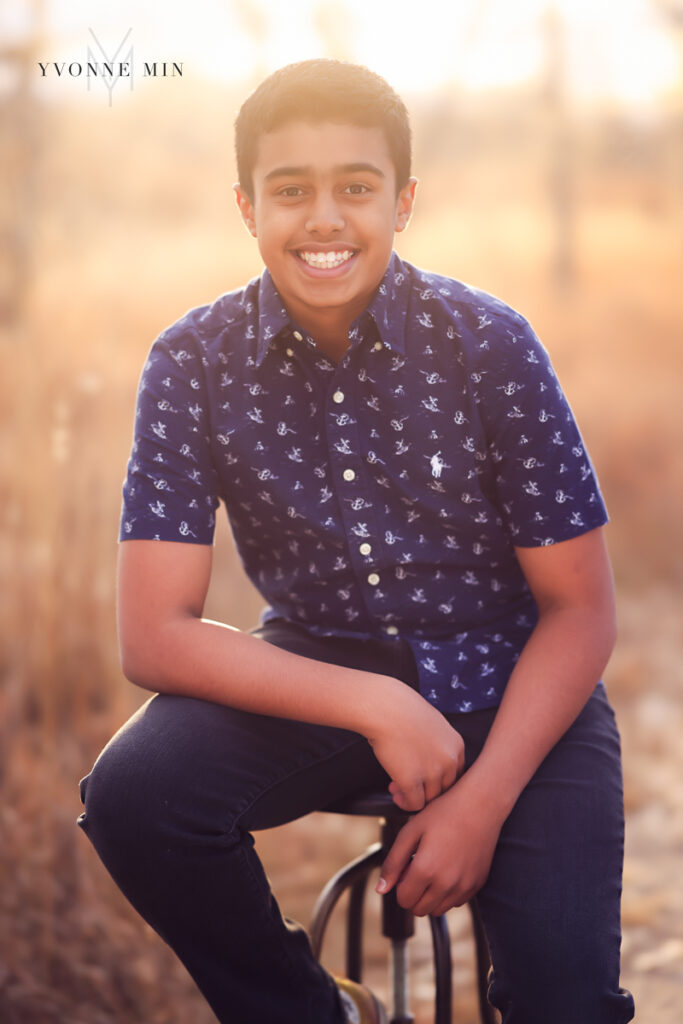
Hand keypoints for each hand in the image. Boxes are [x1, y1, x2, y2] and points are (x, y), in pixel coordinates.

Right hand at [365, 688, 464, 811]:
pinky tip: (395, 793)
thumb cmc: (402, 708)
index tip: (425, 777)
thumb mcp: (432, 723)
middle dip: (427, 789)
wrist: (384, 707)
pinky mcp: (412, 781)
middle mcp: (449, 760)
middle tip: (410, 783)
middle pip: (446, 789)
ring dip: (414, 796)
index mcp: (456, 745)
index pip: (456, 774)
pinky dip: (405, 803)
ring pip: (430, 799)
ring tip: (398, 787)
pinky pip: (414, 804)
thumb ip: (437, 743)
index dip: (439, 778)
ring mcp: (432, 772)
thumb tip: (428, 759)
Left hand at [375, 776, 503, 915]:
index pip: (404, 900)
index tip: (407, 868)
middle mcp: (446, 884)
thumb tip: (380, 889)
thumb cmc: (444, 813)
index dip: (400, 885)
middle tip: (418, 867)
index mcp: (426, 870)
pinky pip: (456, 902)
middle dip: (413, 893)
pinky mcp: (477, 884)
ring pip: (438, 910)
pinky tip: (450, 869)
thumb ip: (393, 862)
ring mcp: (464, 887)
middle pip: (419, 909)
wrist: (480, 805)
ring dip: (431, 896)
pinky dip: (449, 893)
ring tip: (434, 868)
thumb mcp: (411, 831)